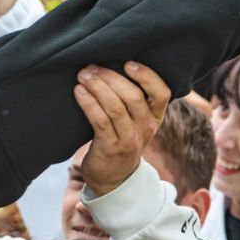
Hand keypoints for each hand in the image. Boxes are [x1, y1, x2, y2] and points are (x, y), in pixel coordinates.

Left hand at [74, 63, 170, 196]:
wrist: (113, 176)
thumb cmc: (121, 137)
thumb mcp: (136, 121)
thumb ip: (133, 98)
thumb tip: (111, 63)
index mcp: (155, 117)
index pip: (161, 93)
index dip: (146, 76)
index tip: (127, 63)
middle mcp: (146, 128)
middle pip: (133, 96)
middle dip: (110, 76)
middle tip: (91, 67)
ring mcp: (129, 139)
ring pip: (115, 107)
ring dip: (97, 87)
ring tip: (82, 75)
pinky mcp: (111, 147)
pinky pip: (100, 120)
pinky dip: (88, 103)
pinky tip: (79, 92)